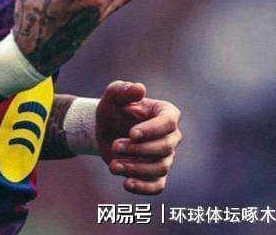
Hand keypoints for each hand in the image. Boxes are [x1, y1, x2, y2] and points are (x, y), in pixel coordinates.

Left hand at [96, 80, 181, 194]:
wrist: (104, 129)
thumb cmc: (113, 108)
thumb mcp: (113, 95)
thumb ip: (124, 89)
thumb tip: (140, 89)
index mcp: (165, 113)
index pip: (168, 123)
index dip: (152, 130)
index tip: (131, 134)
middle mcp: (171, 136)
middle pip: (165, 148)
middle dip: (139, 149)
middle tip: (115, 146)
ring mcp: (165, 157)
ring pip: (160, 168)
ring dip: (136, 168)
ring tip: (113, 165)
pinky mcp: (156, 175)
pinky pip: (157, 186)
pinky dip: (143, 187)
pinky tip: (126, 183)